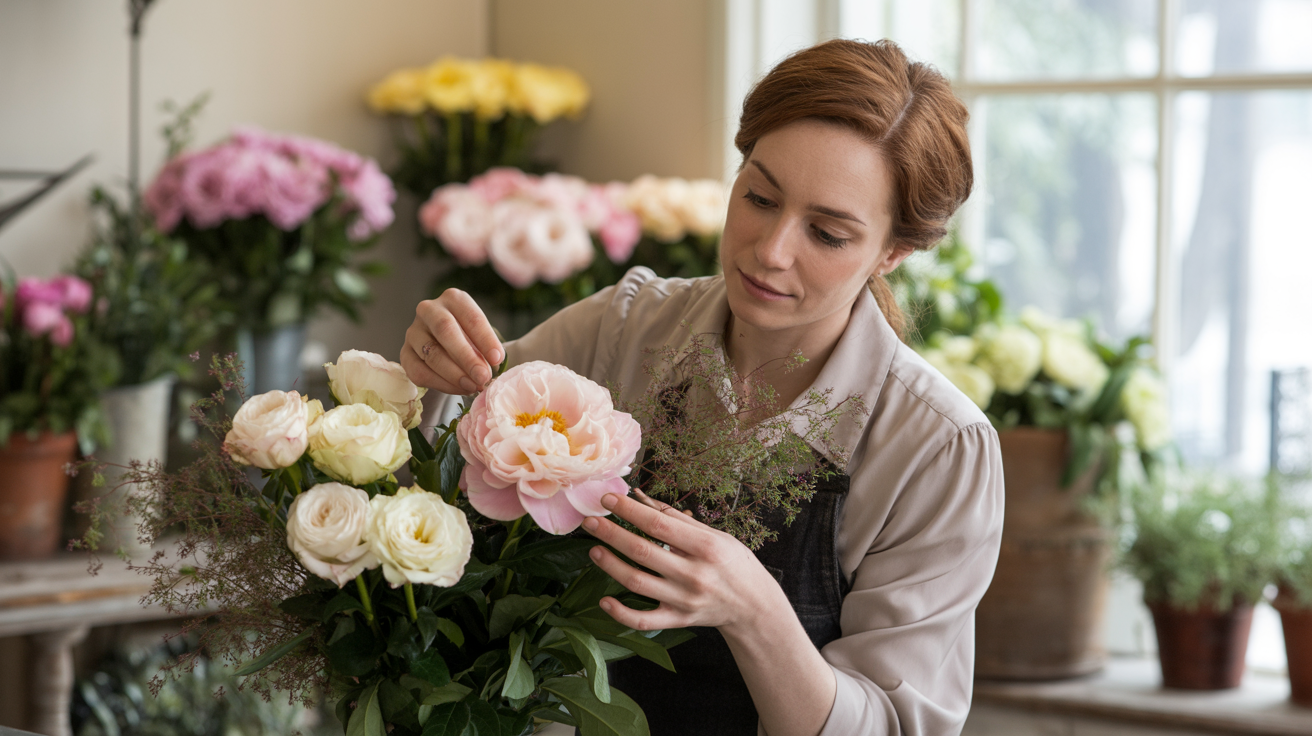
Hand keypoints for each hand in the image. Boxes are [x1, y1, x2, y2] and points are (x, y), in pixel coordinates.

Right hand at [400, 289, 503, 394]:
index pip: (471, 317)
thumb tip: (492, 365)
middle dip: (467, 357)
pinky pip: (420, 372)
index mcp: (453, 299)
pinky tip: (458, 389)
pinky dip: (442, 384)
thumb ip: (485, 348)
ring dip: (455, 374)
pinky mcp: (405, 354)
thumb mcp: (480, 337)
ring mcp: (413, 332)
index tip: (497, 358)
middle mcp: (429, 310)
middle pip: (446, 331)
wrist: (444, 349)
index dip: (485, 339)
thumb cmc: (468, 339)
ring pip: (432, 354)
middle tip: (483, 376)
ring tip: (473, 386)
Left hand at [581, 490, 785, 634]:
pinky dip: (621, 613)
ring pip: (637, 583)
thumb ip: (677, 518)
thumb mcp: (714, 535)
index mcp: (705, 547)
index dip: (630, 510)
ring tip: (594, 550)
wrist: (754, 606)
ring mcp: (684, 600)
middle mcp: (693, 574)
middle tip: (591, 522)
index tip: (608, 499)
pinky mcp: (679, 620)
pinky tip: (604, 600)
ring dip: (610, 565)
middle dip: (611, 534)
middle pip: (642, 551)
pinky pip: (643, 620)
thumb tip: (640, 497)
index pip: (659, 524)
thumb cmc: (734, 563)